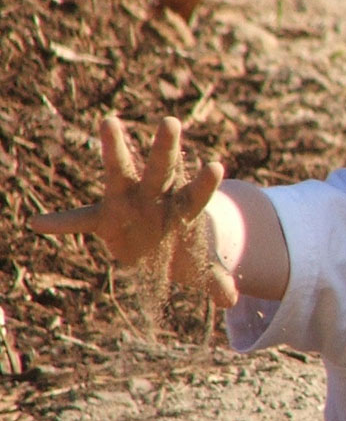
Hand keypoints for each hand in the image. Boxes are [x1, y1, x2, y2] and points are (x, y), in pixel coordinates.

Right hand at [30, 116, 235, 305]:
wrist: (160, 247)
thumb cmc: (184, 248)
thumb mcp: (200, 267)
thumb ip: (215, 279)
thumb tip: (230, 300)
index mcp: (184, 208)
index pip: (197, 194)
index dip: (205, 183)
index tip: (216, 166)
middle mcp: (158, 196)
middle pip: (163, 169)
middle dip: (166, 147)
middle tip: (171, 121)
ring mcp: (129, 201)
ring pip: (122, 171)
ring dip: (115, 147)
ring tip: (108, 121)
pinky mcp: (105, 217)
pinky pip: (80, 220)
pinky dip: (61, 224)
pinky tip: (39, 224)